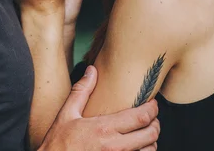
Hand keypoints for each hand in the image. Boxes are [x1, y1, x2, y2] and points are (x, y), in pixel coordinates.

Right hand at [39, 66, 159, 150]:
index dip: (152, 109)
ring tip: (145, 134)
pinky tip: (137, 148)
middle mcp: (114, 146)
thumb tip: (92, 70)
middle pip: (150, 134)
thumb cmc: (58, 144)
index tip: (153, 104)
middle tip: (152, 118)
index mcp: (104, 128)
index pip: (141, 117)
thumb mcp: (66, 115)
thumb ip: (81, 91)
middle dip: (155, 124)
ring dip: (150, 142)